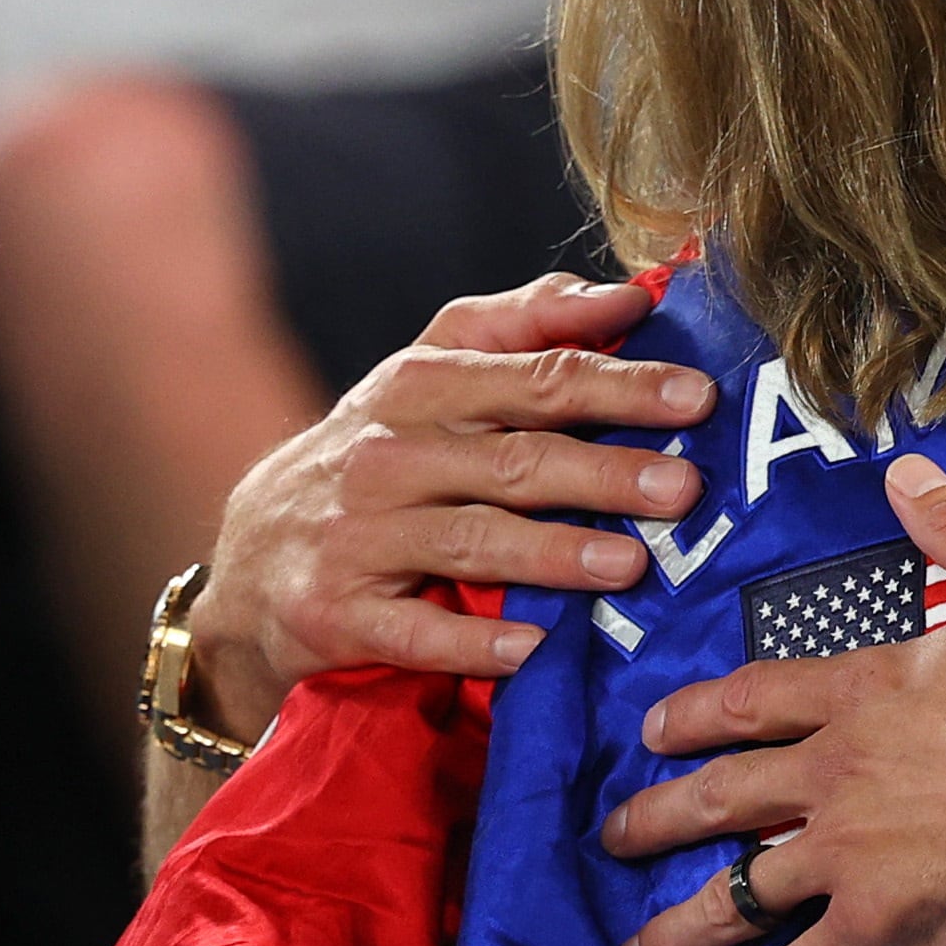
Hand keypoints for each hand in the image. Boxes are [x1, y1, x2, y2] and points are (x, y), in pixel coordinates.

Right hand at [185, 273, 718, 741]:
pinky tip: (532, 649)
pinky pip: (413, 631)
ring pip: (473, 541)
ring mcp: (358, 536)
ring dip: (555, 554)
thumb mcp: (434, 371)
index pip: (537, 376)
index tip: (696, 396)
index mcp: (421, 384)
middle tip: (684, 487)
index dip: (620, 385)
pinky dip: (472, 642)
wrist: (249, 561)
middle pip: (515, 459)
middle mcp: (387, 454)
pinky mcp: (337, 613)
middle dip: (605, 472)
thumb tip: (628, 296)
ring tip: (630, 565)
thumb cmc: (378, 455)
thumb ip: (528, 324)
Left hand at [602, 455, 945, 945]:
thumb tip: (908, 467)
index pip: (753, 700)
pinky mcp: (873, 930)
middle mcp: (833, 776)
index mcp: (860, 695)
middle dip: (659, 816)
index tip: (656, 730)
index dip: (697, 714)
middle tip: (615, 836)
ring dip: (676, 925)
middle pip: (720, 795)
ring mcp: (844, 857)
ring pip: (735, 892)